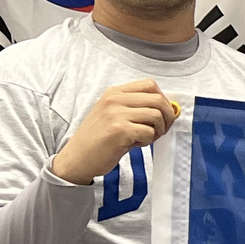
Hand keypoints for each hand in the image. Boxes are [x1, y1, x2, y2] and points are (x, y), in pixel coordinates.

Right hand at [50, 79, 177, 184]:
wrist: (77, 158)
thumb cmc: (97, 139)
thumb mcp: (113, 114)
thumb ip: (135, 107)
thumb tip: (167, 109)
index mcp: (114, 93)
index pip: (150, 85)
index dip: (163, 100)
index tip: (163, 115)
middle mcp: (115, 99)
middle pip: (158, 100)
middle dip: (167, 117)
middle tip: (161, 130)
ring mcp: (116, 114)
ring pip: (156, 116)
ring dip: (157, 131)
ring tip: (145, 138)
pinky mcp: (120, 130)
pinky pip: (149, 132)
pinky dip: (148, 141)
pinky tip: (135, 144)